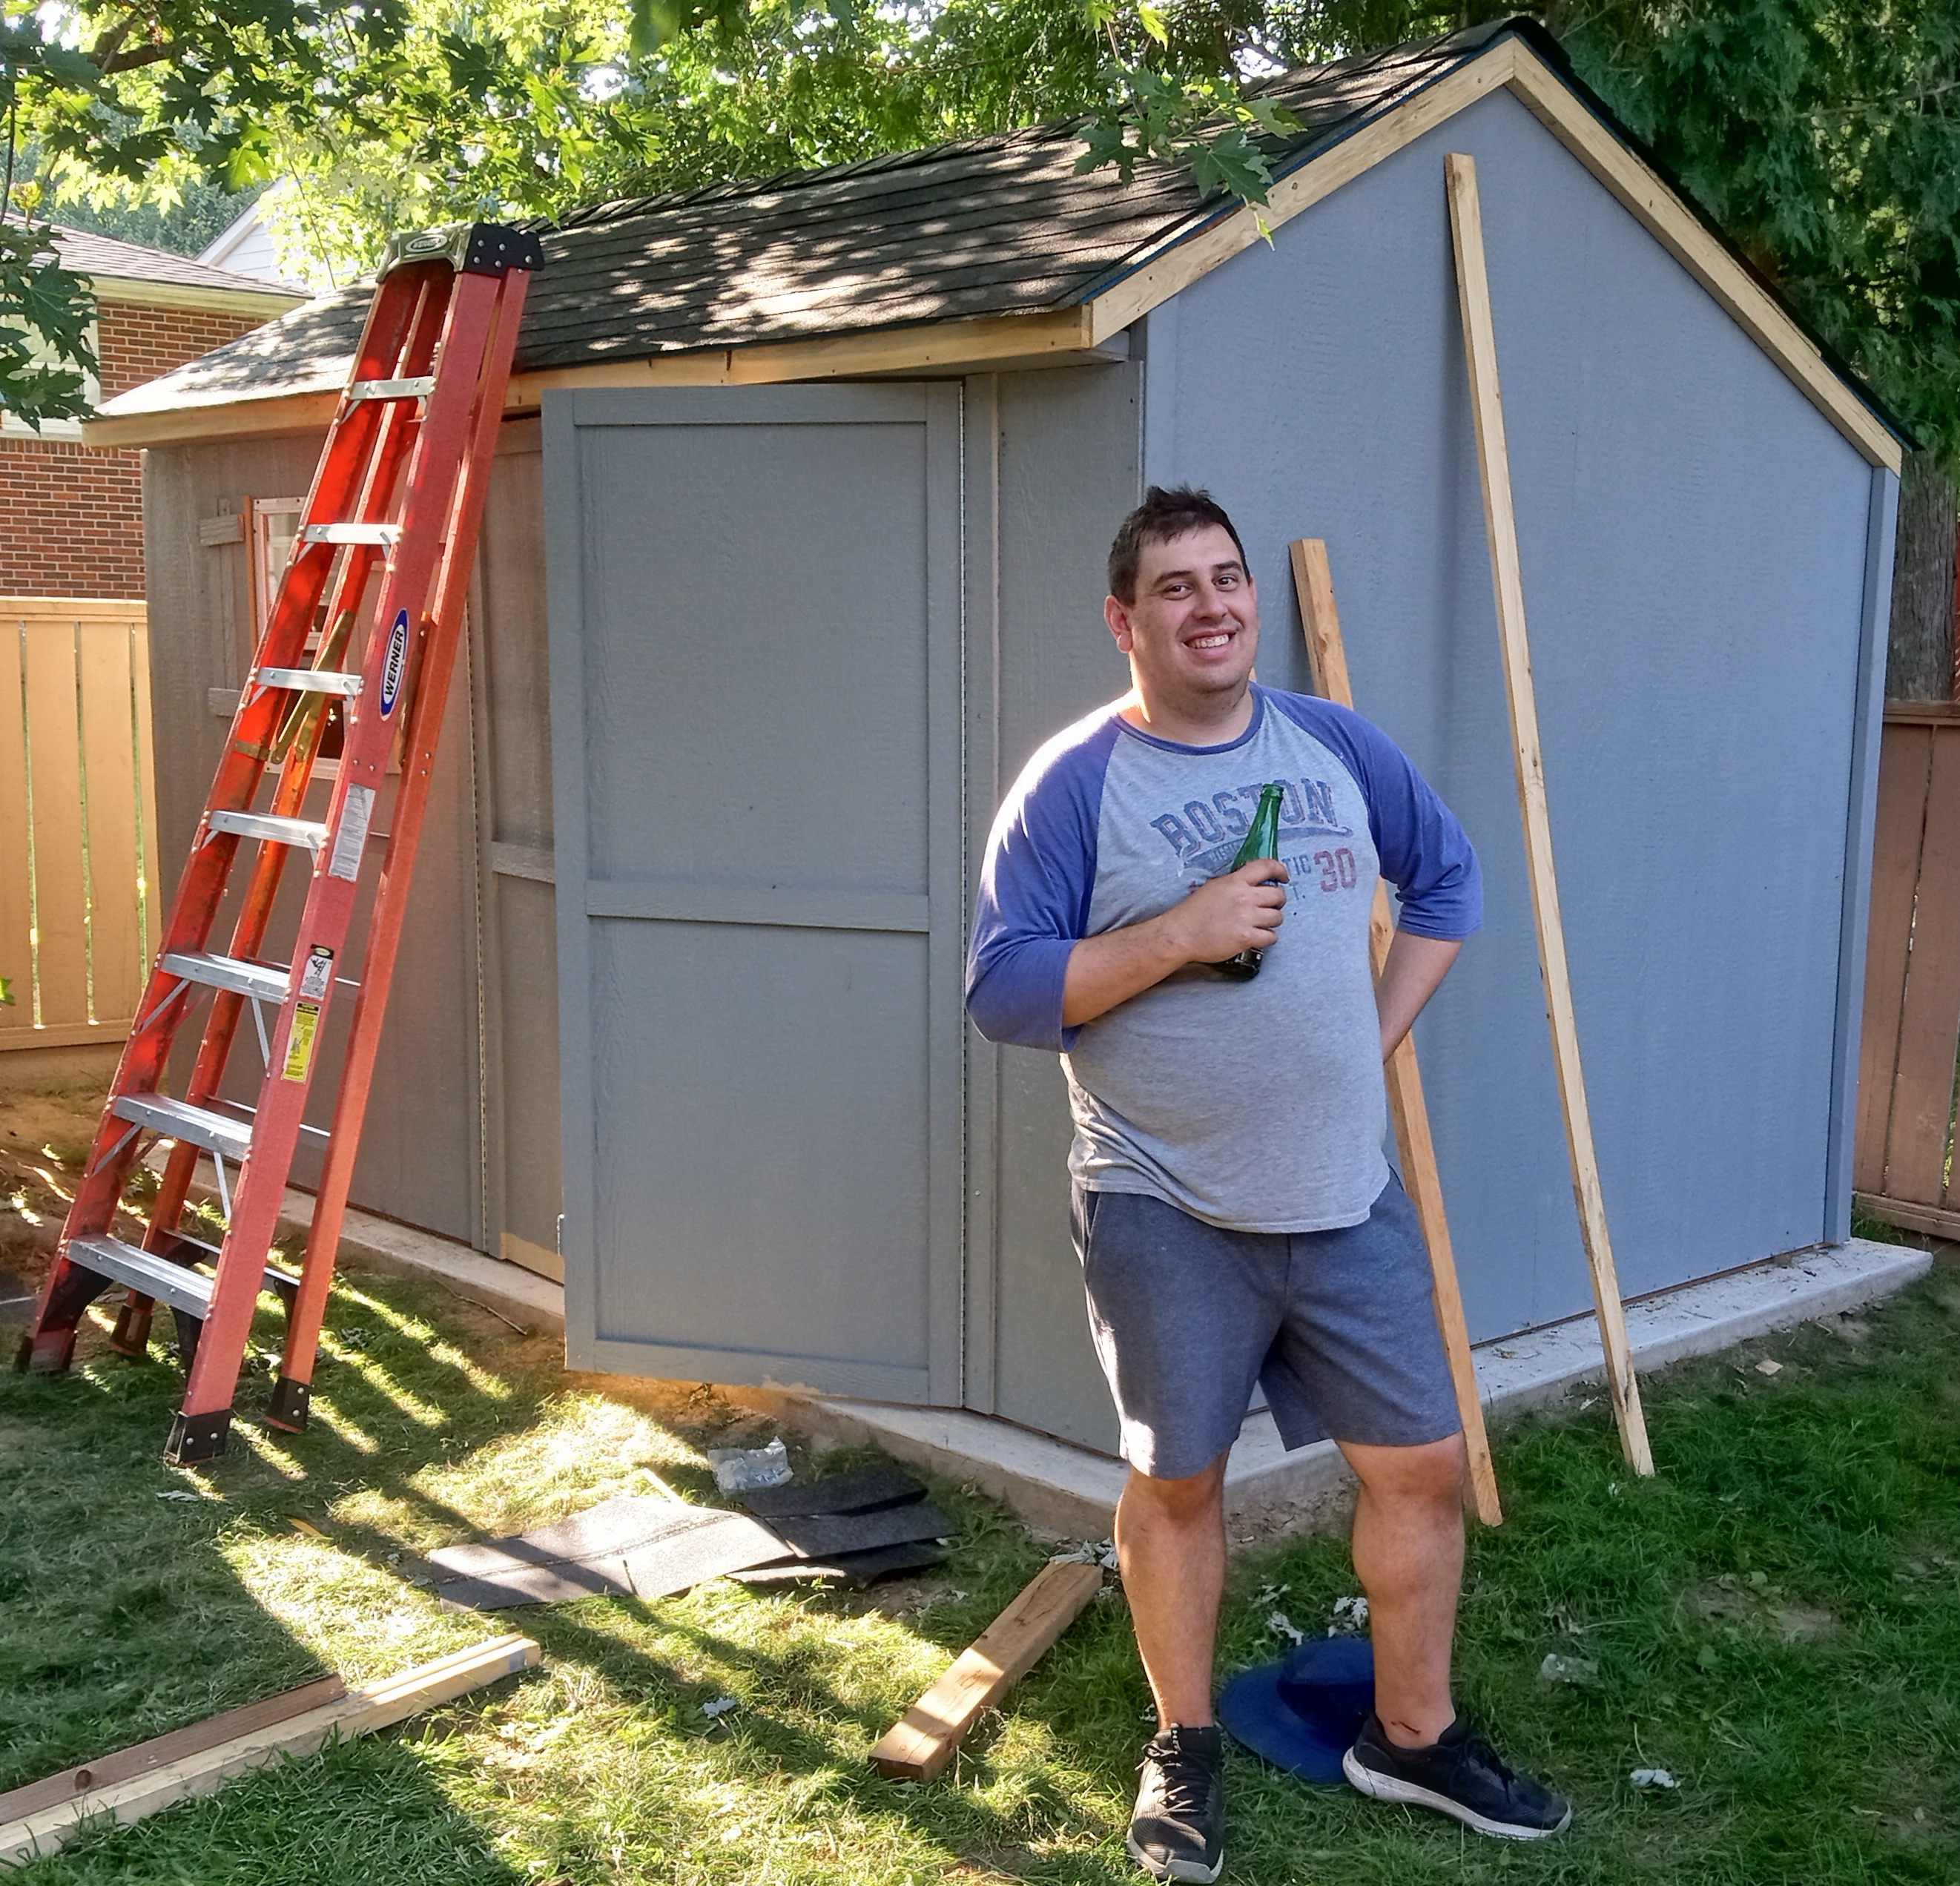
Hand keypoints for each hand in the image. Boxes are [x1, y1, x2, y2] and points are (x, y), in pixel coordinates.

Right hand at [1163, 857, 1288, 963]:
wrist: (1181, 934)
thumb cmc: (1193, 912)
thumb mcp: (1214, 887)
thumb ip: (1235, 884)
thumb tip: (1252, 885)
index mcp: (1235, 881)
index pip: (1266, 866)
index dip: (1280, 870)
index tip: (1283, 877)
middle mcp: (1244, 897)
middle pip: (1278, 895)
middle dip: (1278, 901)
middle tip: (1271, 906)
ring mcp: (1246, 918)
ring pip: (1278, 917)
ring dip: (1273, 920)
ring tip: (1261, 923)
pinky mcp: (1246, 937)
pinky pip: (1271, 937)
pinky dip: (1268, 937)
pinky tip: (1258, 936)